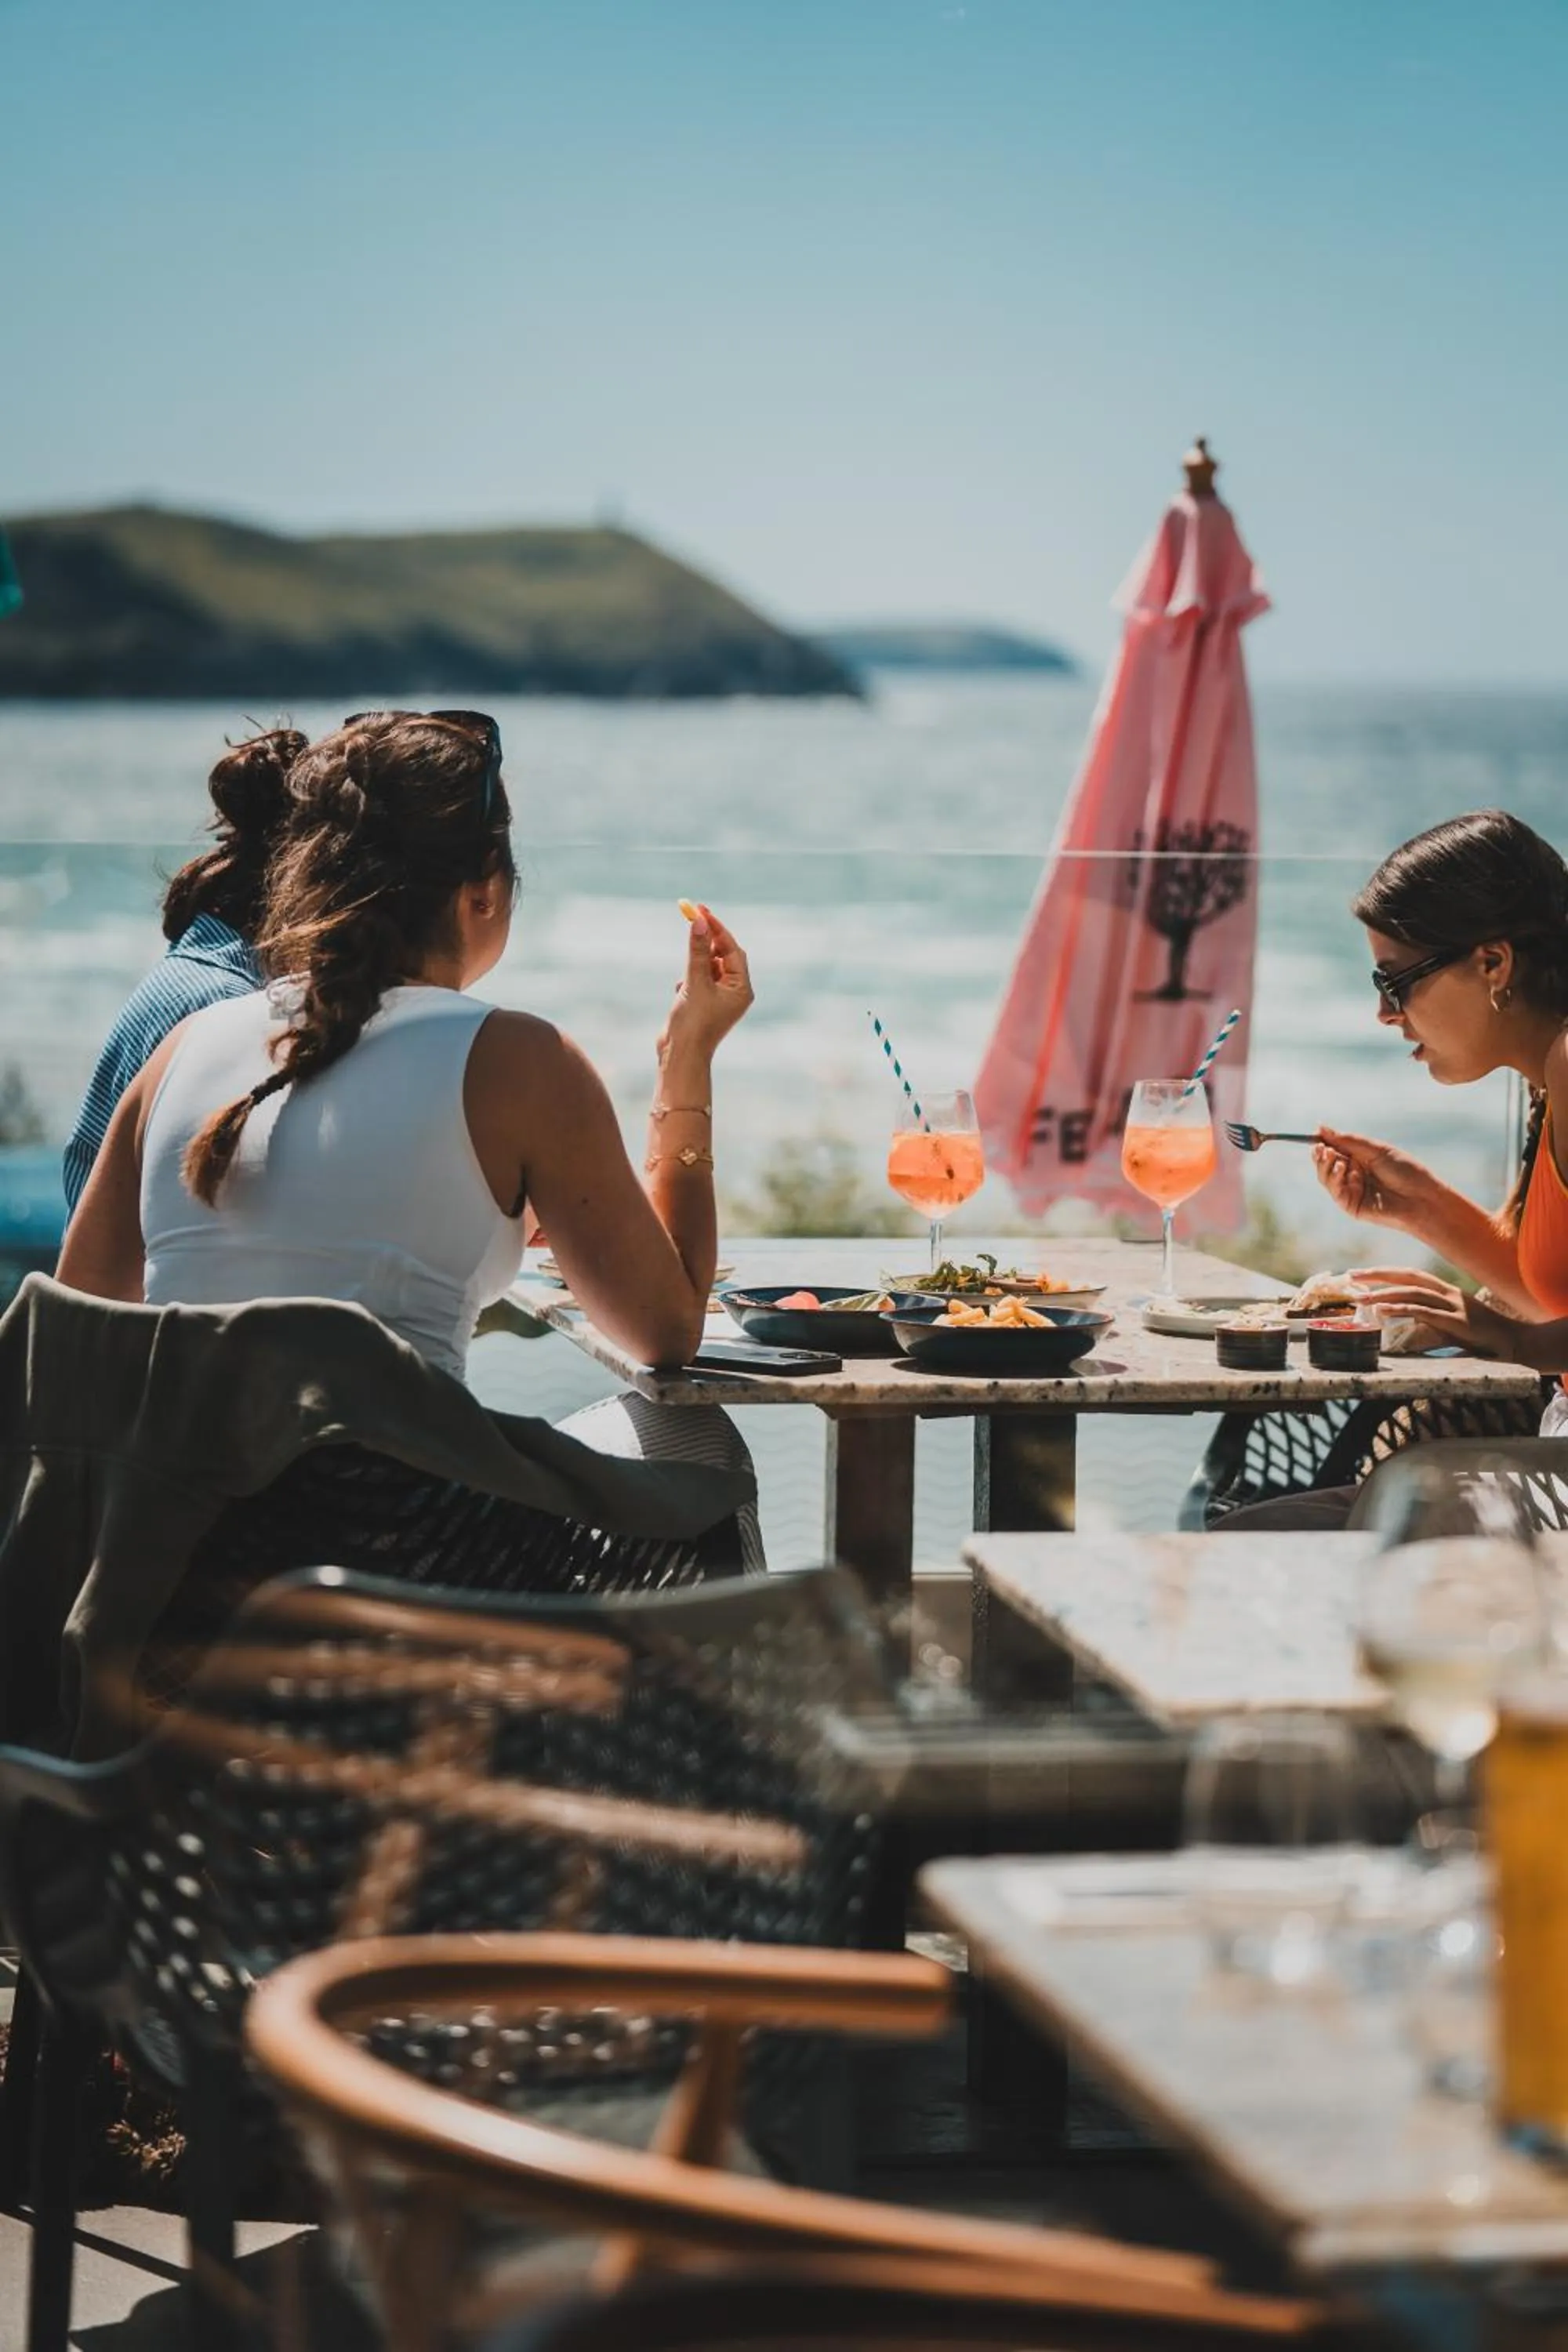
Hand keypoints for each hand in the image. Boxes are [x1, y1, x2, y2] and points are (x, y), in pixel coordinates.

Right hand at [659, 904, 753, 1063]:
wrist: (679, 1056)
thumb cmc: (692, 1023)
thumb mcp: (694, 982)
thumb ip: (698, 951)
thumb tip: (699, 923)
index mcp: (742, 988)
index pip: (731, 948)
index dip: (716, 928)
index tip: (699, 910)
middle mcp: (735, 992)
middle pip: (723, 954)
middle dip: (707, 941)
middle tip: (690, 918)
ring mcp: (720, 998)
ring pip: (709, 966)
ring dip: (695, 963)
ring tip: (686, 979)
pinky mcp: (704, 1003)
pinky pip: (699, 980)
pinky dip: (689, 978)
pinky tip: (681, 992)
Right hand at [1312, 1128, 1435, 1233]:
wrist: (1422, 1198)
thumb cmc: (1405, 1171)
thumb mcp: (1376, 1150)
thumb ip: (1348, 1140)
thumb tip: (1321, 1127)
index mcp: (1361, 1159)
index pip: (1335, 1149)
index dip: (1324, 1143)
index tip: (1316, 1135)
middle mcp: (1353, 1175)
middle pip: (1326, 1164)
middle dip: (1321, 1155)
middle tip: (1320, 1147)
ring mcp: (1351, 1191)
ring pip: (1326, 1178)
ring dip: (1326, 1166)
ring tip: (1333, 1157)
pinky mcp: (1351, 1206)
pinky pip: (1335, 1191)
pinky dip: (1335, 1178)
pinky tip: (1344, 1170)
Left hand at [1352, 1268, 1536, 1361]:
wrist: (1514, 1343)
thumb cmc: (1480, 1337)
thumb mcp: (1449, 1326)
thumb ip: (1427, 1324)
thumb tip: (1402, 1332)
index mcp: (1445, 1291)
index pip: (1410, 1275)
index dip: (1385, 1272)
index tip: (1360, 1273)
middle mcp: (1448, 1293)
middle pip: (1407, 1276)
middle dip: (1378, 1275)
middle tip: (1351, 1277)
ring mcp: (1454, 1305)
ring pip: (1413, 1293)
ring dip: (1384, 1294)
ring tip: (1360, 1297)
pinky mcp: (1458, 1322)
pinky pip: (1425, 1312)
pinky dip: (1403, 1309)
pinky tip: (1384, 1311)